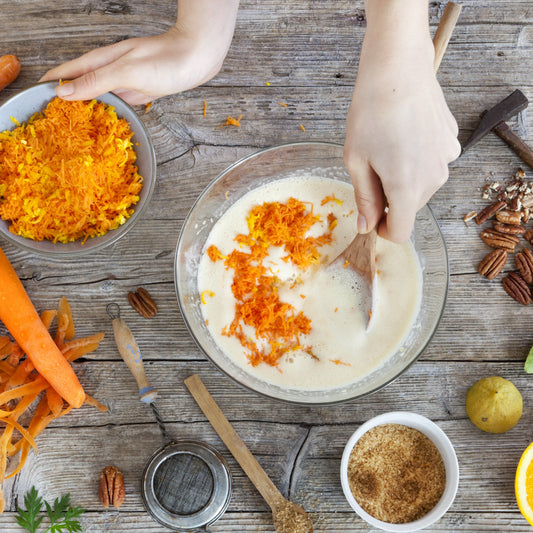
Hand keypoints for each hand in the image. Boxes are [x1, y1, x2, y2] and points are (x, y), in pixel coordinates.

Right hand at [39, 0, 238, 104]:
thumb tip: (64, 91)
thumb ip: (96, 81)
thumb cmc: (167, 61)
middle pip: (83, 82)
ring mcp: (130, 78)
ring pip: (102, 92)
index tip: (39, 97)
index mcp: (104, 61)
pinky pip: (121, 100)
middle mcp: (114, 69)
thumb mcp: (127, 72)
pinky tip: (110, 117)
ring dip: (89, 103)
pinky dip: (112, 109)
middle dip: (68, 96)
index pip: (69, 72)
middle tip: (55, 114)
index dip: (53, 83)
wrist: (200, 55)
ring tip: (77, 120)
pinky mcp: (145, 87)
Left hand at [343, 0, 460, 242]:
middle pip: (410, 207)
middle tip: (371, 168)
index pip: (400, 232)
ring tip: (387, 147)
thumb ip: (364, 199)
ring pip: (422, 185)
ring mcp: (446, 159)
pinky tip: (404, 134)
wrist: (398, 68)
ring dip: (404, 178)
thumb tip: (367, 226)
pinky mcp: (451, 141)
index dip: (383, 229)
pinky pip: (432, 162)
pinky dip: (417, 158)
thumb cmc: (371, 113)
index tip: (371, 216)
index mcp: (407, 189)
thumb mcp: (356, 161)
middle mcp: (434, 179)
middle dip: (390, 199)